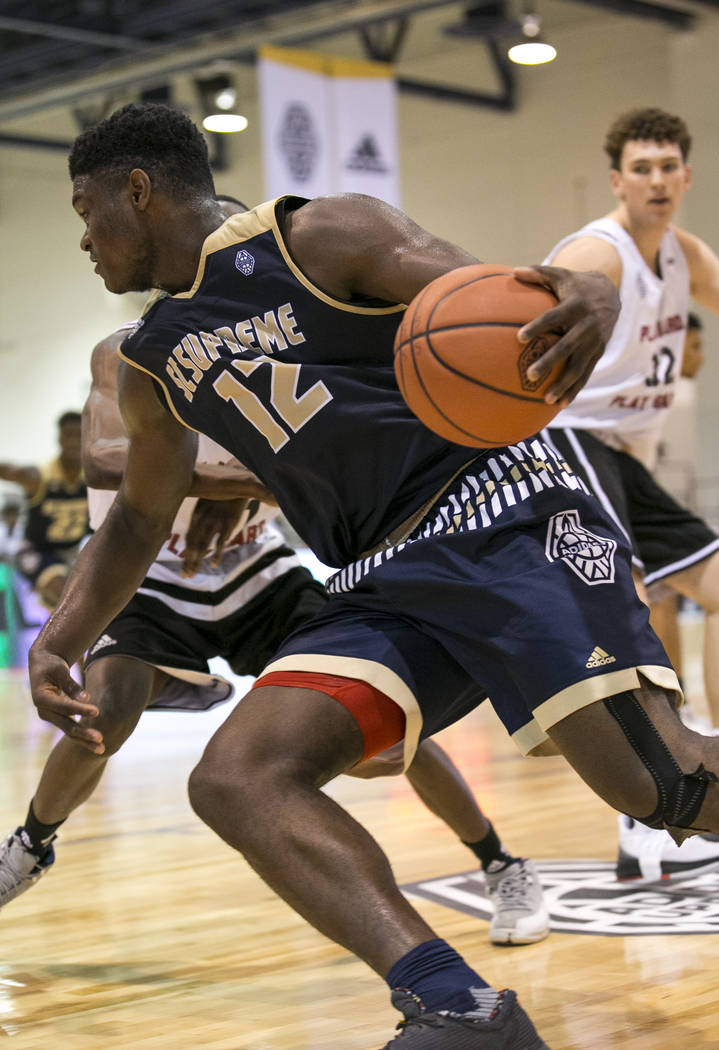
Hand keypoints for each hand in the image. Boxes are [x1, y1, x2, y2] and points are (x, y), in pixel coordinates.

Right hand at [28, 647, 103, 753]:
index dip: (80, 709)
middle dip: (83, 733)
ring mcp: (50, 717)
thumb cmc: (52, 665)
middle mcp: (44, 711)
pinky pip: (71, 729)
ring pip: (69, 731)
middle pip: (66, 725)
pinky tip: (96, 744)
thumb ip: (71, 685)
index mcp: (41, 698)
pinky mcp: (57, 718)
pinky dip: (83, 737)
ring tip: (102, 748)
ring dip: (85, 740)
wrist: (42, 666)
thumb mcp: (60, 670)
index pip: (64, 706)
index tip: (97, 711)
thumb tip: (87, 698)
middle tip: (100, 739)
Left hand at [182, 498, 246, 576]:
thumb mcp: (206, 501)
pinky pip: (220, 542)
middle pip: (193, 544)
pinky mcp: (228, 524)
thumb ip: (200, 515)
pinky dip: (216, 554)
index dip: (186, 553)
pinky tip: (213, 564)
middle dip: (189, 561)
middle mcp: (203, 520)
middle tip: (185, 576)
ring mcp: (215, 522)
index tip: (183, 566)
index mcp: (197, 514)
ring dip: (197, 561)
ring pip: (203, 545)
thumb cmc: (221, 494)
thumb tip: (194, 527)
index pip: (188, 537)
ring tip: (192, 574)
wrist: (238, 483)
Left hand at [513, 265, 619, 406]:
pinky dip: (574, 390)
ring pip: (579, 366)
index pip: (554, 317)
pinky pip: (586, 375)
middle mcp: (588, 325)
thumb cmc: (575, 285)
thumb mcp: (560, 275)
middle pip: (567, 346)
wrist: (612, 294)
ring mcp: (595, 342)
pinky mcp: (598, 354)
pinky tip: (561, 404)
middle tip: (530, 375)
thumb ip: (538, 273)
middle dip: (550, 362)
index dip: (538, 326)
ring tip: (546, 399)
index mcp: (576, 305)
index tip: (519, 337)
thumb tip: (513, 271)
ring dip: (564, 384)